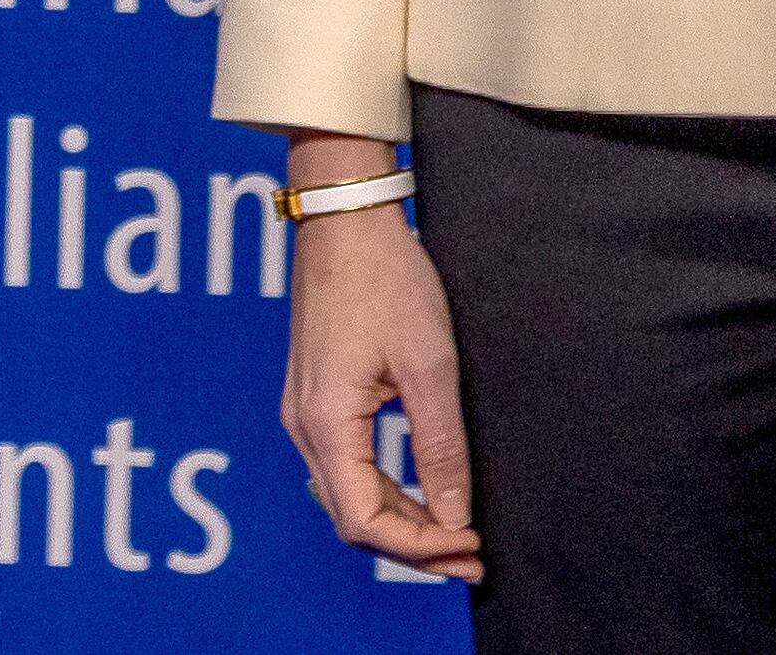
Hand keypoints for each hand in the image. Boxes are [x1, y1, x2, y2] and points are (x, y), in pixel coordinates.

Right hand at [282, 145, 480, 583]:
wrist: (344, 219)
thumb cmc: (385, 280)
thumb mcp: (428, 365)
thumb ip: (439, 447)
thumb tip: (451, 516)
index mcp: (324, 421)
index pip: (364, 520)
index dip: (420, 546)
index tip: (470, 544)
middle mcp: (302, 425)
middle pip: (351, 518)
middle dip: (413, 546)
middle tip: (473, 556)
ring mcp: (303, 411)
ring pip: (347, 496)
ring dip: (401, 522)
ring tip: (456, 532)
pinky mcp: (314, 397)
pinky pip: (344, 468)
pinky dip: (385, 492)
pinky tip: (422, 492)